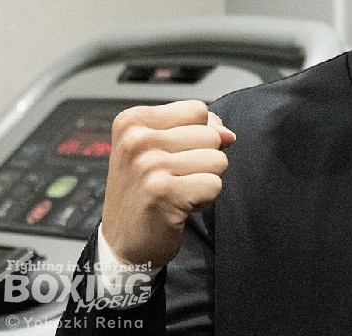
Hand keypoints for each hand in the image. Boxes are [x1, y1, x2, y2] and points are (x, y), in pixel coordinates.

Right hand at [100, 100, 235, 268]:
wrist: (122, 241)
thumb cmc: (144, 190)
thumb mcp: (158, 147)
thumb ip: (195, 129)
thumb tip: (229, 134)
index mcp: (133, 121)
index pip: (198, 110)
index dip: (199, 134)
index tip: (174, 155)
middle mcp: (137, 139)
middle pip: (211, 134)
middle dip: (204, 159)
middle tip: (175, 178)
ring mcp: (149, 166)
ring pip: (218, 160)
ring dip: (205, 180)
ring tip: (178, 191)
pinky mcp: (163, 193)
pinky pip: (214, 185)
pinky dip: (205, 200)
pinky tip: (180, 206)